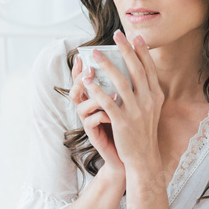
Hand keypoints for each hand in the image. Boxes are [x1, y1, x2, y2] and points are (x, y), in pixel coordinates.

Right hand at [69, 54, 125, 175]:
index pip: (84, 80)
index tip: (82, 54)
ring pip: (81, 105)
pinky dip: (101, 116)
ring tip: (111, 92)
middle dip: (81, 77)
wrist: (131, 154)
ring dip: (94, 97)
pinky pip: (92, 122)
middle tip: (90, 68)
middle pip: (76, 89)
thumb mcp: (127, 102)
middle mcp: (89, 107)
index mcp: (96, 98)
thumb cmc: (128, 125)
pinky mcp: (93, 134)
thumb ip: (124, 85)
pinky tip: (111, 114)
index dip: (80, 68)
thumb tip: (132, 61)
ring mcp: (90, 121)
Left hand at [82, 30, 164, 168]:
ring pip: (121, 82)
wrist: (143, 158)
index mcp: (156, 95)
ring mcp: (136, 111)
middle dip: (125, 49)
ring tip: (96, 53)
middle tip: (116, 34)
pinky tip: (87, 80)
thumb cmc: (143, 131)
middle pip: (136, 69)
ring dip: (107, 65)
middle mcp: (149, 101)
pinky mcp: (122, 122)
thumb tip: (138, 70)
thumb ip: (146, 90)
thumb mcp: (151, 109)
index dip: (142, 51)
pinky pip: (107, 102)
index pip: (149, 68)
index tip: (135, 36)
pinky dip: (97, 89)